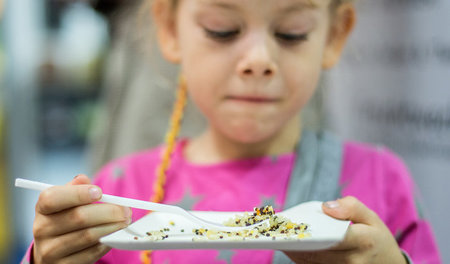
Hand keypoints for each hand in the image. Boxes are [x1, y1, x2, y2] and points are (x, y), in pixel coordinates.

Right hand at [32, 175, 131, 263]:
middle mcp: (42, 230)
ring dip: (113, 227)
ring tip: (125, 221)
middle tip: (126, 209)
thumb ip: (76, 188)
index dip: (78, 193)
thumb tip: (84, 179)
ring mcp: (50, 251)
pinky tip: (115, 235)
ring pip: (88, 236)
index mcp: (42, 208)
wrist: (54, 250)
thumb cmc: (66, 218)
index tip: (100, 192)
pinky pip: (92, 253)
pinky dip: (107, 242)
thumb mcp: (66, 201)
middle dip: (109, 212)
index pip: (53, 198)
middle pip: (78, 217)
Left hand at [284, 196, 406, 263]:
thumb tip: (326, 207)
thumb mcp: (371, 218)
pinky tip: (291, 248)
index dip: (309, 231)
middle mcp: (353, 261)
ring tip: (278, 237)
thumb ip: (351, 207)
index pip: (332, 236)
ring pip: (311, 263)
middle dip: (295, 241)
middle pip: (316, 252)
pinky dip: (301, 259)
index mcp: (363, 241)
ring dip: (294, 252)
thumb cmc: (376, 239)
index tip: (289, 225)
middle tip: (276, 230)